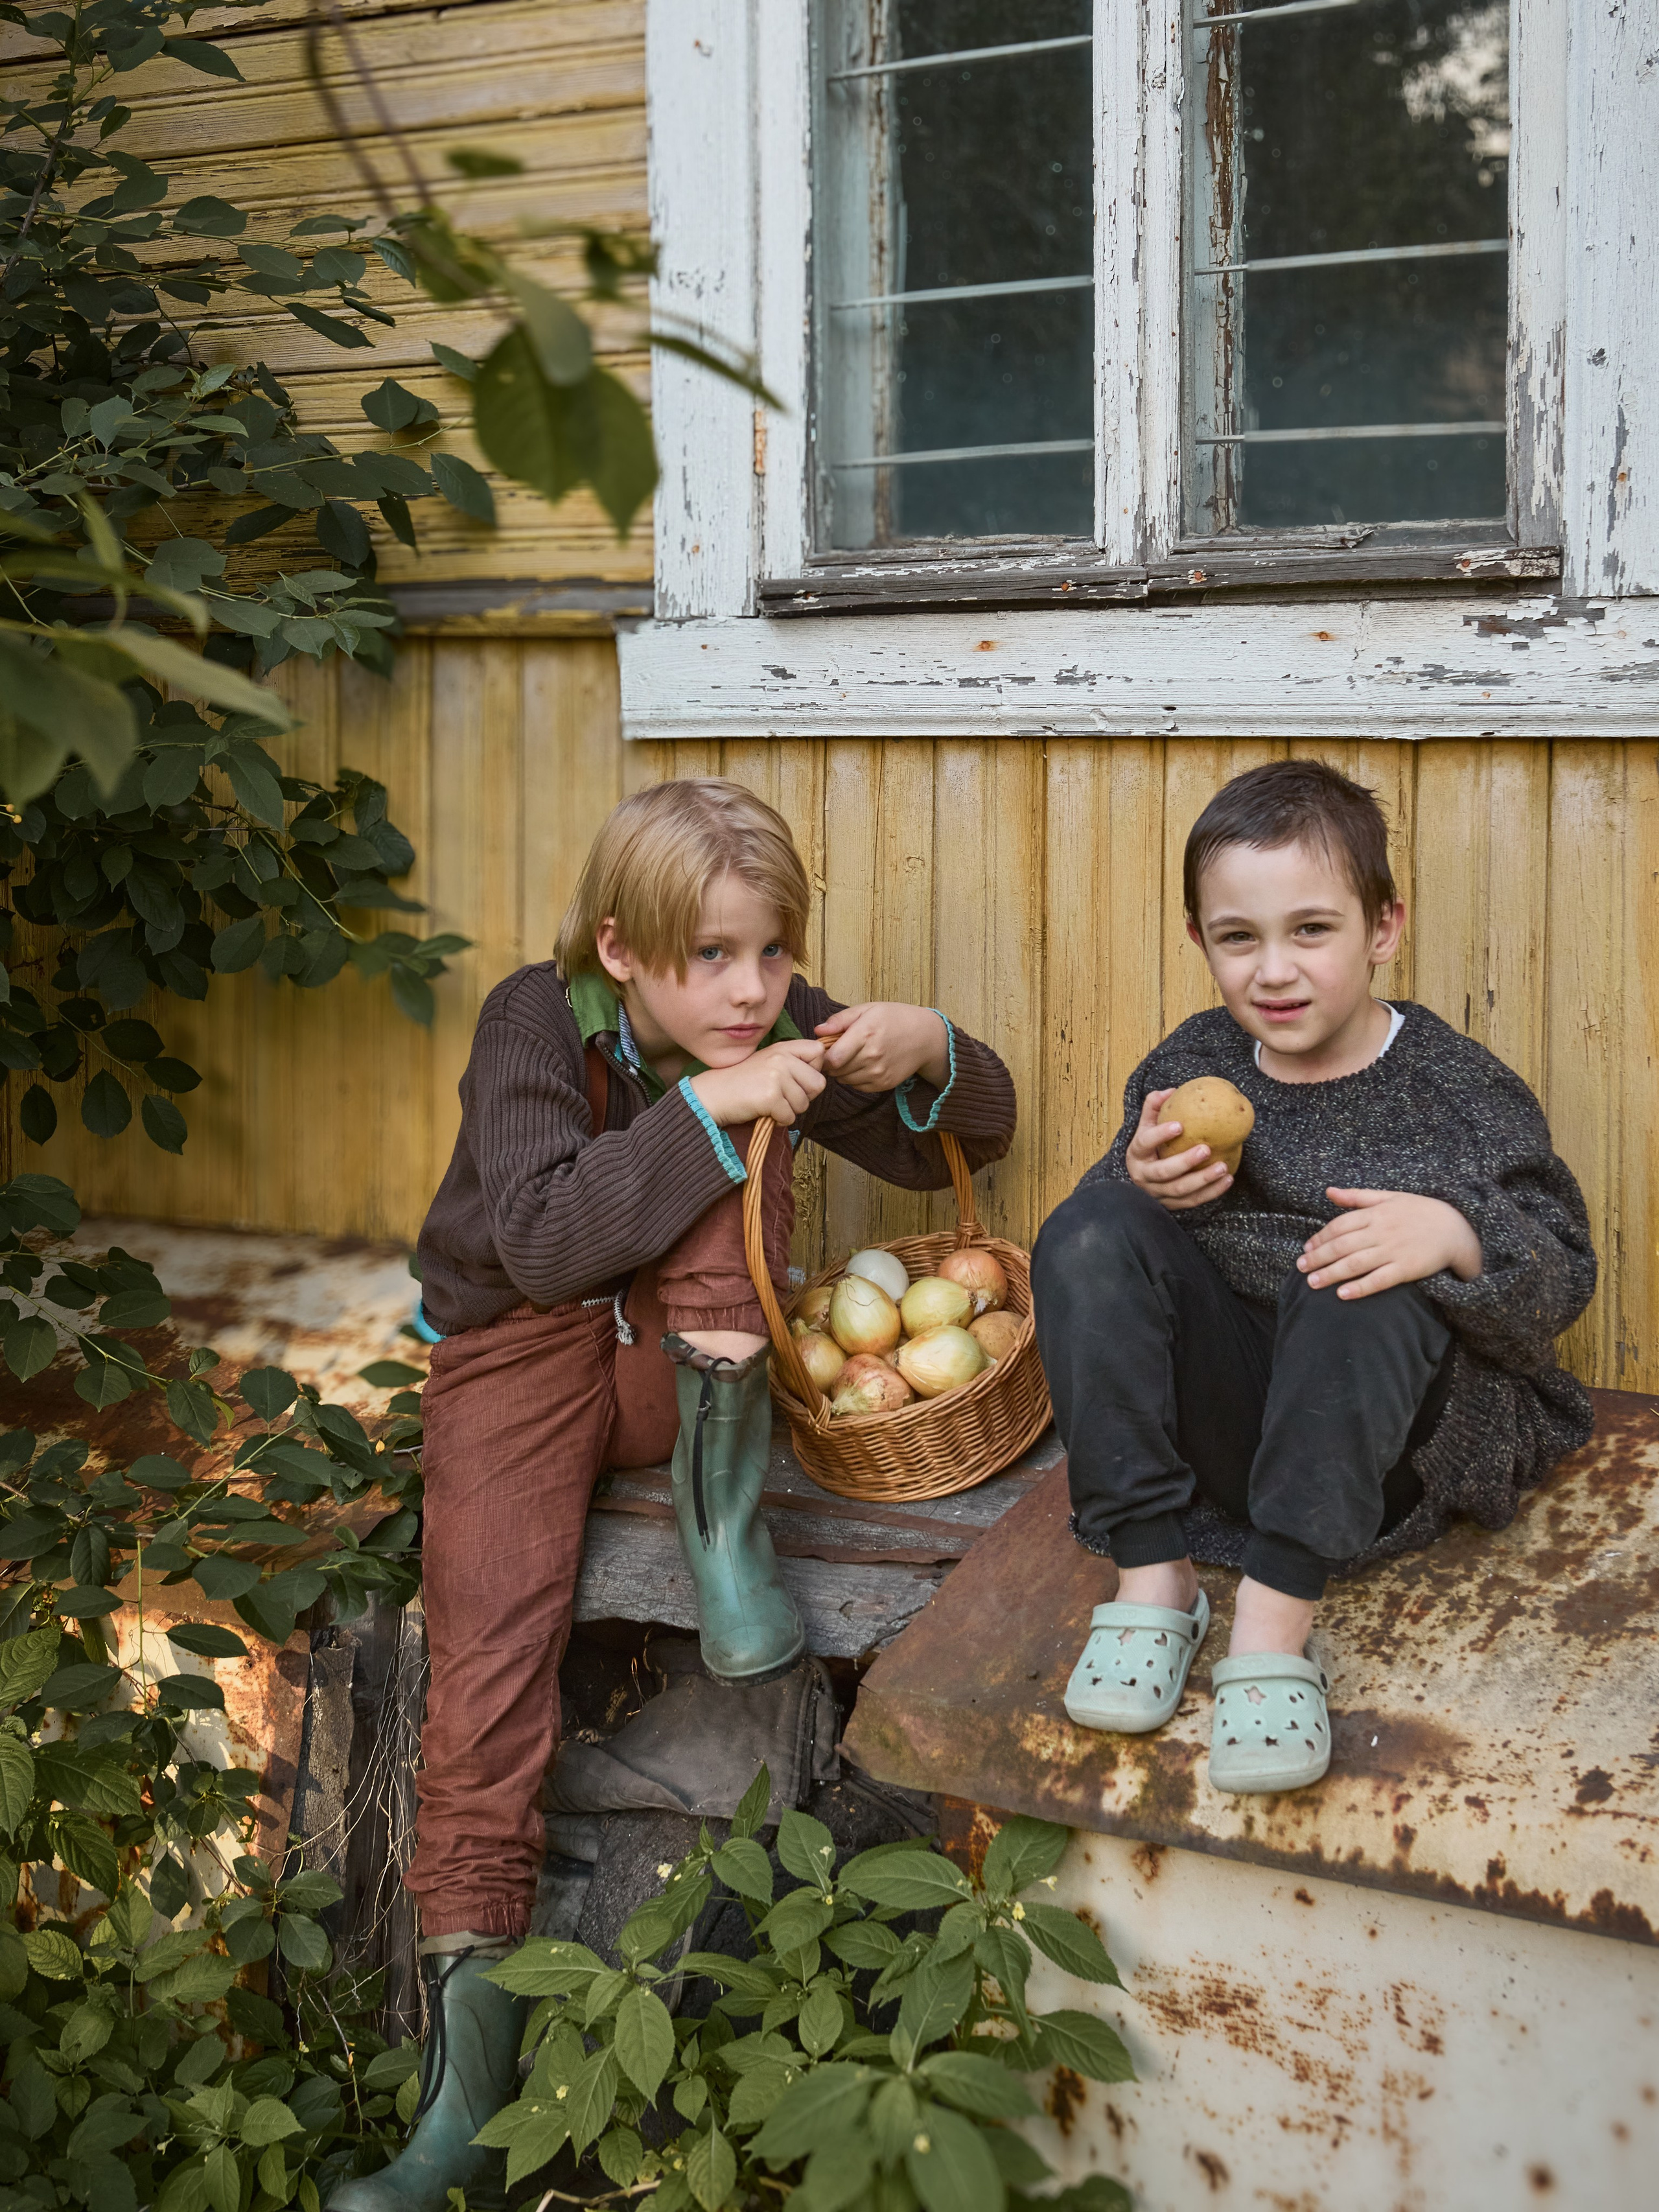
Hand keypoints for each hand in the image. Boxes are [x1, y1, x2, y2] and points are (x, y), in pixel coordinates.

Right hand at [688, 1038, 826, 1128]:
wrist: (714, 1095)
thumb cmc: (743, 1081)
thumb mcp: (768, 1061)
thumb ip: (793, 1061)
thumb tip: (820, 1073)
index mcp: (783, 1047)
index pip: (818, 1052)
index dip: (814, 1069)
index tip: (798, 1077)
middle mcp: (782, 1058)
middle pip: (818, 1083)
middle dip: (804, 1096)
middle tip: (783, 1096)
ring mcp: (776, 1077)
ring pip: (805, 1103)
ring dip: (790, 1110)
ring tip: (770, 1103)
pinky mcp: (771, 1097)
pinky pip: (790, 1116)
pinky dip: (780, 1120)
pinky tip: (765, 1111)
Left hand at [814, 1003, 949, 1092]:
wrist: (925, 1037)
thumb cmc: (894, 1018)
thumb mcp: (868, 1009)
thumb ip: (840, 1020)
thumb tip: (817, 1030)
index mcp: (865, 1034)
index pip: (832, 1058)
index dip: (824, 1056)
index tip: (826, 1049)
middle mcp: (872, 1056)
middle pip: (836, 1071)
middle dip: (832, 1063)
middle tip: (838, 1052)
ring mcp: (879, 1072)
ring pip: (845, 1080)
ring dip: (842, 1072)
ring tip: (852, 1057)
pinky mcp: (884, 1084)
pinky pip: (858, 1087)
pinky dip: (855, 1078)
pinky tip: (863, 1065)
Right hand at [1125, 1089, 1233, 1210]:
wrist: (1142, 1176)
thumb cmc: (1149, 1146)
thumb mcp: (1146, 1126)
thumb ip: (1154, 1107)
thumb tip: (1170, 1091)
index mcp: (1136, 1153)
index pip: (1145, 1143)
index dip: (1160, 1135)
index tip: (1180, 1125)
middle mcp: (1143, 1176)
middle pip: (1163, 1171)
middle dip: (1185, 1162)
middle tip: (1206, 1148)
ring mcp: (1156, 1193)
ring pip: (1179, 1190)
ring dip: (1203, 1180)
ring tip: (1223, 1167)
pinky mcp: (1170, 1205)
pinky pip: (1192, 1201)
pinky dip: (1211, 1192)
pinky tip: (1227, 1180)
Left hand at [1299, 1187, 1481, 1298]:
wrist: (1457, 1229)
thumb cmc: (1421, 1212)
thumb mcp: (1390, 1197)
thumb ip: (1358, 1197)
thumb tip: (1329, 1191)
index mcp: (1377, 1213)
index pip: (1340, 1225)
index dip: (1321, 1238)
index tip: (1306, 1249)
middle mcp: (1382, 1231)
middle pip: (1343, 1245)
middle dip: (1319, 1257)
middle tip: (1301, 1268)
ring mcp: (1394, 1251)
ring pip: (1356, 1263)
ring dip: (1331, 1274)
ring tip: (1312, 1284)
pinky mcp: (1407, 1269)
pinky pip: (1380, 1280)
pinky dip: (1361, 1287)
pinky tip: (1343, 1294)